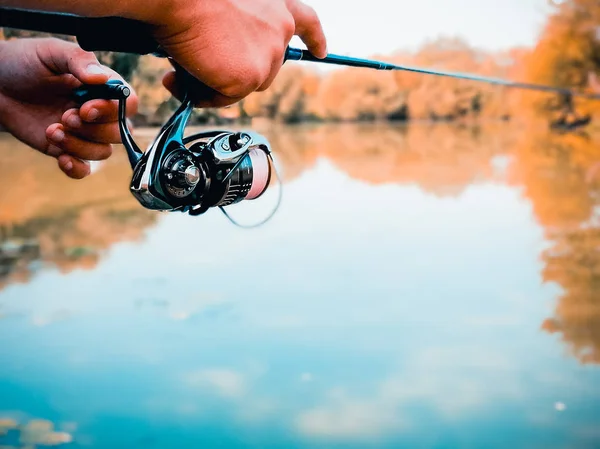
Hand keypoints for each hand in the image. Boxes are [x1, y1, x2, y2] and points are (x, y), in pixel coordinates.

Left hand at [0, 37, 137, 178]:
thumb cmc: (23, 63)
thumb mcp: (51, 52)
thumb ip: (79, 60)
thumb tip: (102, 78)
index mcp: (101, 87)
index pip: (128, 103)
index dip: (113, 110)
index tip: (86, 108)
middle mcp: (98, 112)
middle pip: (120, 132)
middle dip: (94, 130)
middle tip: (65, 117)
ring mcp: (84, 133)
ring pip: (103, 152)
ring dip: (79, 146)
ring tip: (52, 131)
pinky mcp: (67, 149)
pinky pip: (85, 169)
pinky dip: (77, 168)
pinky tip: (61, 158)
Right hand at [152, 0, 326, 106]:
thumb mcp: (228, 8)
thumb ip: (238, 31)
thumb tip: (215, 61)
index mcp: (276, 5)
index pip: (305, 22)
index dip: (314, 38)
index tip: (322, 51)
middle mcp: (279, 28)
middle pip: (266, 66)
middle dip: (238, 70)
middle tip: (205, 64)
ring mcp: (268, 56)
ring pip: (244, 84)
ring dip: (215, 81)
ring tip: (184, 66)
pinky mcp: (250, 78)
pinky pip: (224, 98)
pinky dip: (201, 94)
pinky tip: (178, 79)